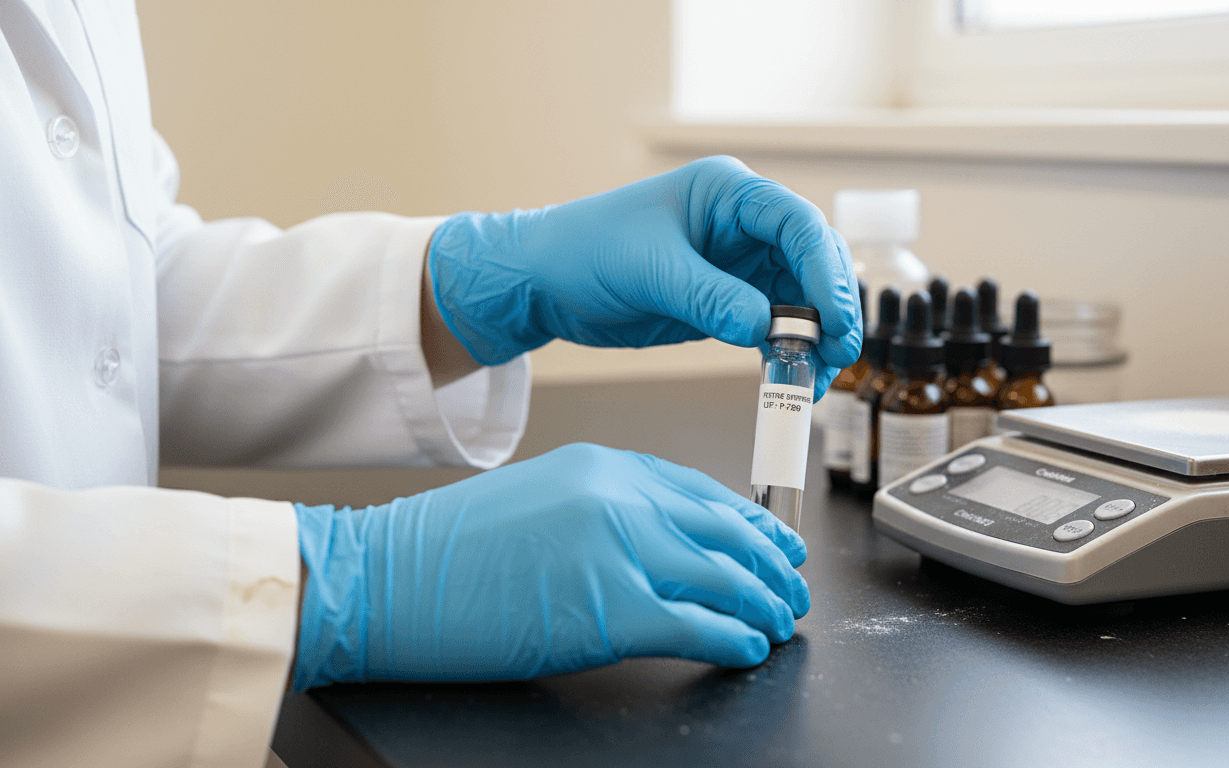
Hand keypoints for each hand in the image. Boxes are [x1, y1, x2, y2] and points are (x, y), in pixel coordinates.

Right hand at [290, 443, 809, 688]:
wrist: (381, 578)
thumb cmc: (445, 549)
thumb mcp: (539, 499)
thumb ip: (606, 510)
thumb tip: (666, 545)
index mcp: (604, 466)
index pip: (702, 491)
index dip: (750, 523)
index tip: (774, 543)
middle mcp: (620, 498)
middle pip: (728, 532)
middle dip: (773, 565)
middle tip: (792, 587)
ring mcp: (618, 550)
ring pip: (725, 577)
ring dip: (764, 605)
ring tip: (780, 623)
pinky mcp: (610, 610)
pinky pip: (698, 625)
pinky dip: (733, 639)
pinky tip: (747, 650)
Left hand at [427, 155, 861, 399]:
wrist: (544, 282)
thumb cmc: (585, 250)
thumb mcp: (649, 271)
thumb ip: (710, 298)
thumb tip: (765, 329)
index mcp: (728, 194)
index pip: (797, 224)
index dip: (825, 270)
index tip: (836, 316)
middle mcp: (742, 226)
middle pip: (812, 262)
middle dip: (831, 307)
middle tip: (838, 353)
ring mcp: (738, 265)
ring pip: (800, 299)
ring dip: (815, 338)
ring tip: (818, 376)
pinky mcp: (726, 302)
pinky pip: (772, 327)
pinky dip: (785, 353)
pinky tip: (791, 378)